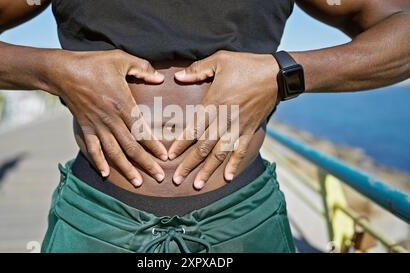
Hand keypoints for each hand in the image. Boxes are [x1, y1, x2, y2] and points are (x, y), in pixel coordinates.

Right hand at [47, 49, 166, 186]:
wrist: (63, 71)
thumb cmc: (94, 63)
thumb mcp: (121, 59)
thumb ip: (142, 68)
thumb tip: (160, 78)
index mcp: (123, 104)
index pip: (142, 131)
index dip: (155, 146)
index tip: (165, 158)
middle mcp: (111, 120)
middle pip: (131, 147)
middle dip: (146, 164)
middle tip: (159, 178)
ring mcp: (97, 126)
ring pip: (114, 153)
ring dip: (126, 169)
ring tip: (138, 182)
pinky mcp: (85, 128)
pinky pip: (92, 149)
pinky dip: (98, 162)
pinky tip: (106, 174)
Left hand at [169, 50, 279, 189]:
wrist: (277, 75)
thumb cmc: (246, 65)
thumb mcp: (220, 60)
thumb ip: (197, 70)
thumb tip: (177, 76)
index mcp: (214, 103)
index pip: (193, 129)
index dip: (181, 144)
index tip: (170, 156)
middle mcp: (225, 119)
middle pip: (203, 147)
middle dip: (189, 164)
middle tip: (177, 179)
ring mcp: (239, 127)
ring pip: (220, 153)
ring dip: (208, 170)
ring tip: (197, 185)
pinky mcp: (250, 130)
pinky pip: (241, 151)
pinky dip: (234, 165)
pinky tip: (227, 178)